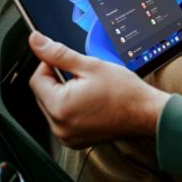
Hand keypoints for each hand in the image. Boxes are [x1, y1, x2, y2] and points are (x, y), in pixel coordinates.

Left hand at [28, 32, 169, 148]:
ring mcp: (67, 136)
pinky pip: (63, 120)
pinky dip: (71, 110)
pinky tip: (90, 104)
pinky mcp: (74, 140)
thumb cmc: (124, 92)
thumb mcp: (90, 65)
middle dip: (58, 82)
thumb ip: (58, 53)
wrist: (145, 113)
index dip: (50, 65)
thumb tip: (36, 41)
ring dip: (64, 96)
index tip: (67, 63)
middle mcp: (59, 126)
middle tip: (83, 78)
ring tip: (89, 92)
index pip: (37, 79)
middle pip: (43, 94)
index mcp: (59, 106)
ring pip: (53, 107)